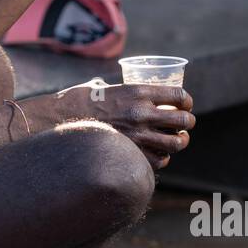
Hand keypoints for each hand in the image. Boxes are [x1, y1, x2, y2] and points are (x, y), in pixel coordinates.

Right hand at [48, 78, 193, 171]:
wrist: (60, 120)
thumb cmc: (79, 102)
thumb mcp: (104, 87)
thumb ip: (121, 91)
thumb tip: (124, 91)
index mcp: (138, 91)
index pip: (177, 95)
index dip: (186, 101)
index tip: (185, 105)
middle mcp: (142, 113)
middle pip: (182, 121)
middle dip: (187, 123)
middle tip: (185, 124)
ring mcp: (138, 136)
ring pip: (176, 143)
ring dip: (180, 142)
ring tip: (178, 140)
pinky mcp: (131, 154)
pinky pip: (159, 160)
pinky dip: (163, 158)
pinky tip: (159, 154)